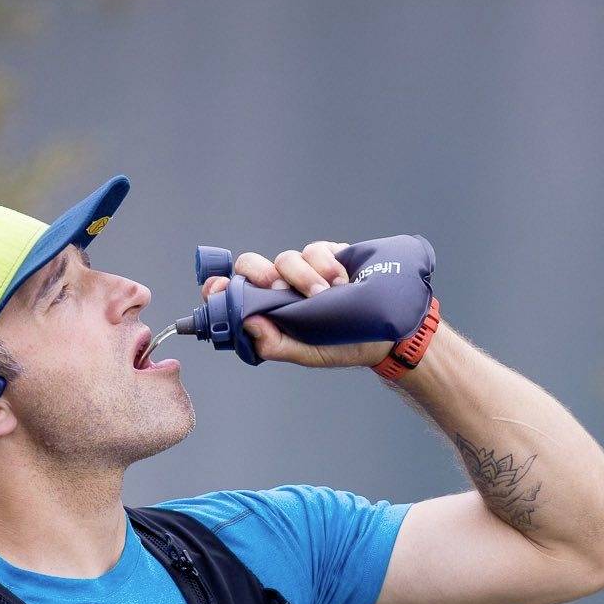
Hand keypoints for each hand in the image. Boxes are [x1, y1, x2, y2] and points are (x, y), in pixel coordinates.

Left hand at [200, 241, 395, 368]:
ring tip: (326, 295)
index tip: (215, 289)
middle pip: (252, 266)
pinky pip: (316, 250)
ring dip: (304, 276)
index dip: (220, 287)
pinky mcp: (328, 256)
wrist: (388, 332)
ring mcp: (304, 270)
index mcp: (269, 311)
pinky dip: (326, 265)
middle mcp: (282, 288)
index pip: (235, 293)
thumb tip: (247, 324)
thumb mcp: (307, 353)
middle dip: (259, 273)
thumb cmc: (343, 345)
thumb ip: (275, 344)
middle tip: (276, 286)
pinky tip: (341, 282)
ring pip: (286, 258)